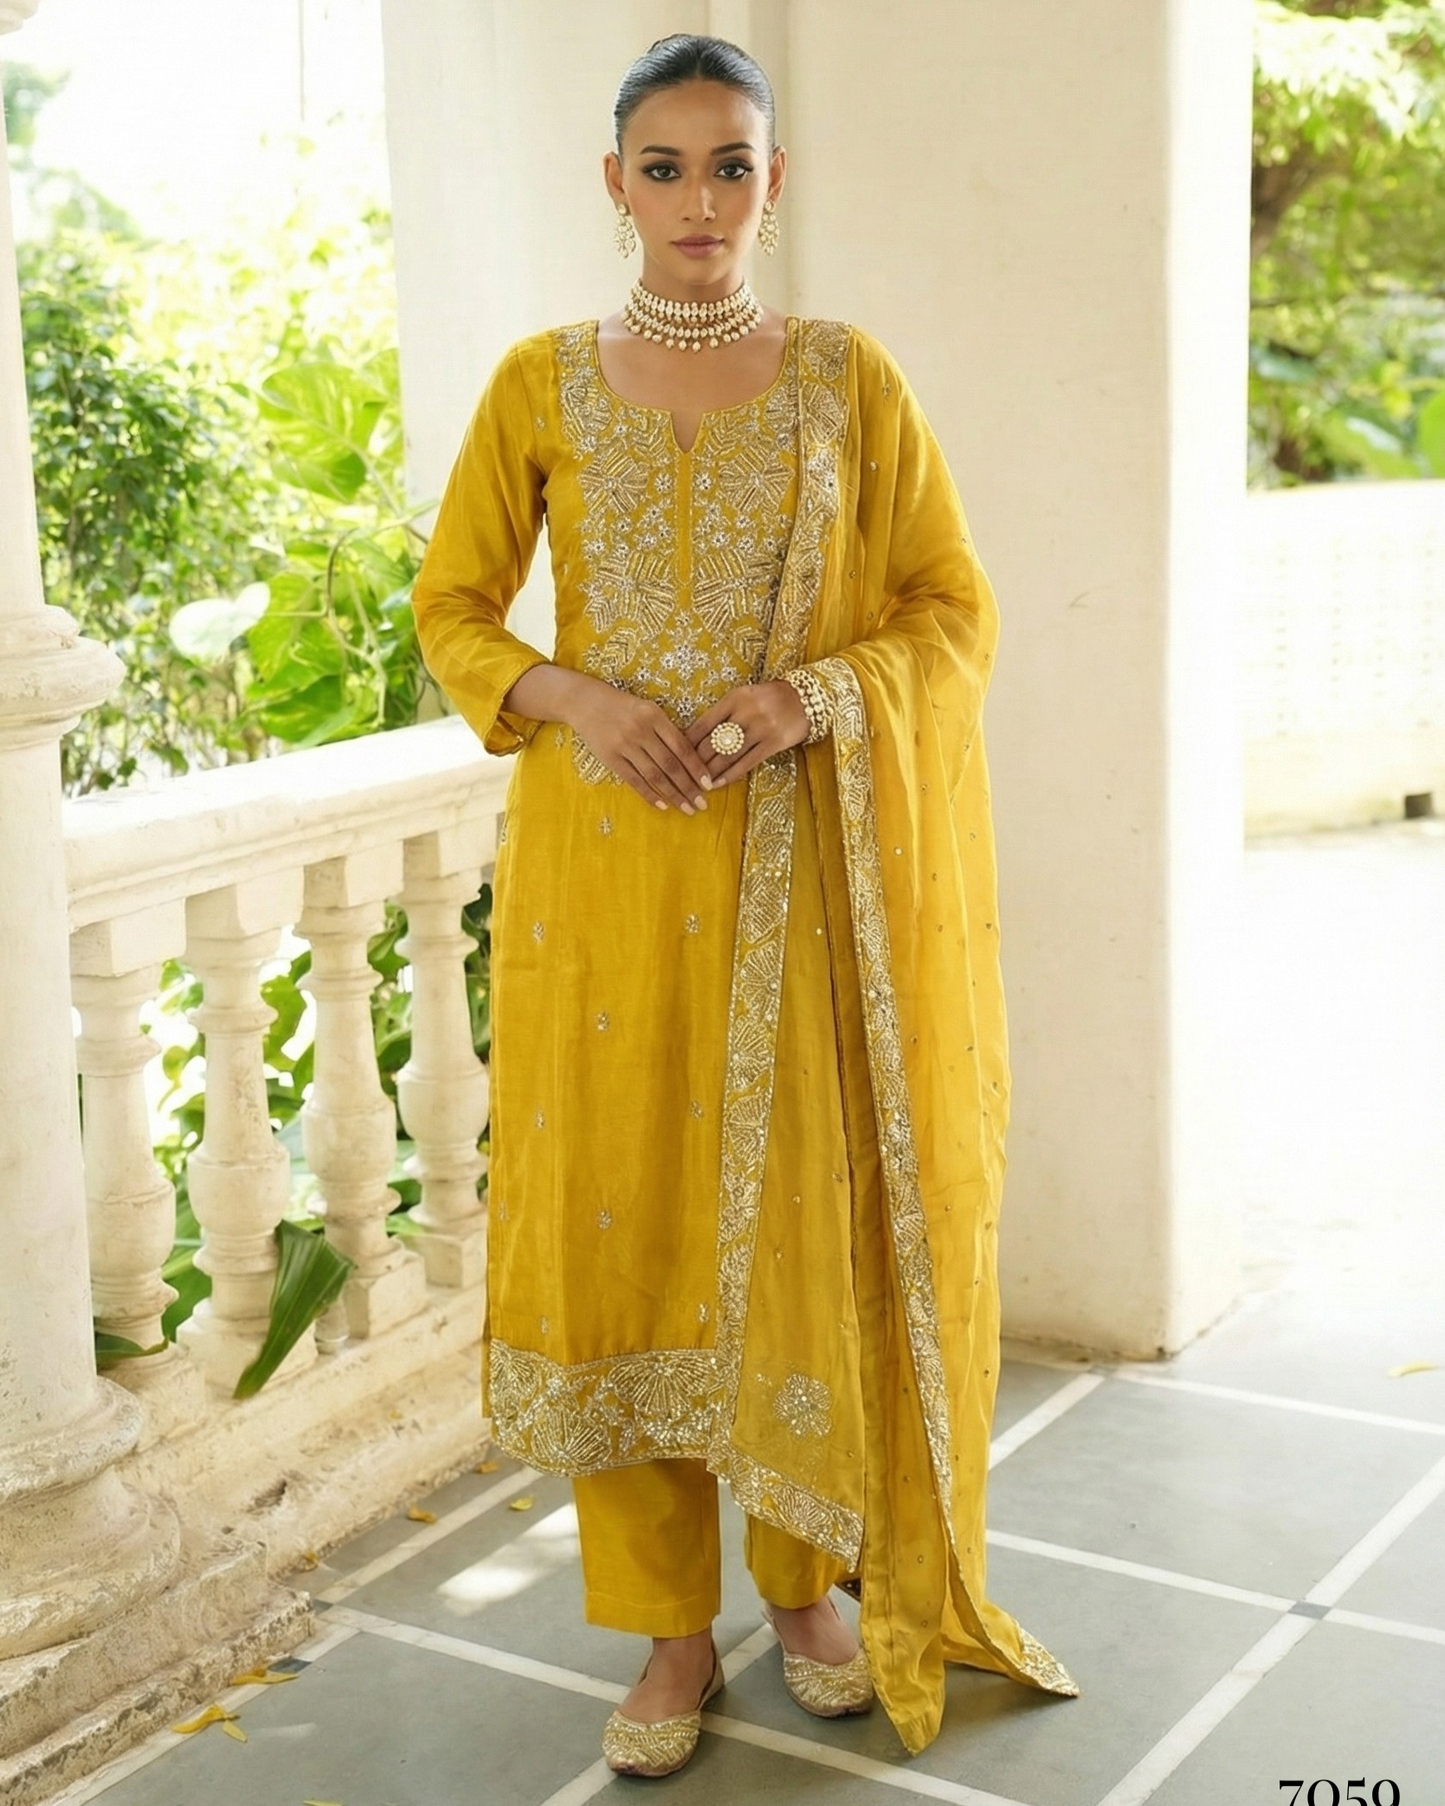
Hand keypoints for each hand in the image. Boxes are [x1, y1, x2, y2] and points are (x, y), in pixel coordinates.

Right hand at [566, 675, 713, 813]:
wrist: (585, 702)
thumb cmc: (623, 707)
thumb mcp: (648, 709)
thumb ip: (666, 730)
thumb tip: (691, 760)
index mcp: (654, 715)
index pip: (682, 746)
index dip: (696, 768)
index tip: (709, 785)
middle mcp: (640, 730)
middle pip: (670, 764)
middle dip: (689, 787)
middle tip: (702, 804)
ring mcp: (624, 744)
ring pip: (654, 775)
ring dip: (673, 795)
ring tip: (687, 808)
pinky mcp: (610, 757)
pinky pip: (634, 780)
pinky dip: (649, 794)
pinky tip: (663, 805)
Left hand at [686, 680, 810, 787]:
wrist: (805, 699)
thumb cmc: (769, 699)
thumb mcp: (744, 697)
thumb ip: (723, 713)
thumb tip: (695, 737)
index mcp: (734, 698)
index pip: (703, 724)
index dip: (687, 743)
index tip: (676, 756)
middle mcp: (746, 712)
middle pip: (712, 742)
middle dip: (695, 762)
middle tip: (683, 776)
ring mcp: (760, 728)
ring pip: (727, 755)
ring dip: (710, 773)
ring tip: (698, 784)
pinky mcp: (773, 743)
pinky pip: (747, 763)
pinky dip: (730, 775)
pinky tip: (718, 783)